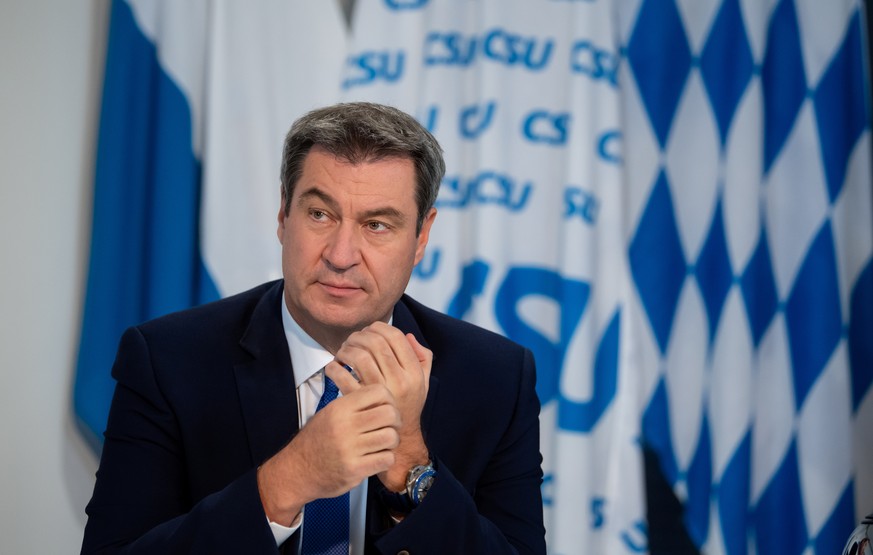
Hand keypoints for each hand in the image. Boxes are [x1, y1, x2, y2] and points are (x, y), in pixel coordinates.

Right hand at [257, 381, 399, 525]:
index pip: (379, 392)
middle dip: (395, 420)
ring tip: (384, 444)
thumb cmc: (317, 440)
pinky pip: (386, 459)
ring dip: (392, 441)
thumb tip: (382, 395)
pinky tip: (378, 458)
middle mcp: (345, 426)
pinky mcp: (355, 469)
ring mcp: (350, 449)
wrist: (297, 471)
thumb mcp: (329, 413)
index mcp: (340, 408)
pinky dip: (386, 458)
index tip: (387, 408)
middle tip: (391, 427)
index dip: (388, 399)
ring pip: (391, 437)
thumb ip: (353, 404)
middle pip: (389, 414)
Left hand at [332, 322, 432, 490]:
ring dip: (346, 348)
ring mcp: (380, 393)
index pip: (396, 337)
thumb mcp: (423, 382)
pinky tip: (335, 366)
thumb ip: (422, 357)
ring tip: (343, 351)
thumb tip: (408, 336)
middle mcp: (399, 381)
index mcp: (414, 373)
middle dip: (360, 335)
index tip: (370, 330)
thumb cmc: (408, 405)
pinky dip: (334, 366)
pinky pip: (342, 376)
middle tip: (353, 339)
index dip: (380, 327)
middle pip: (376, 343)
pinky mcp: (361, 403)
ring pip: (359, 356)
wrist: (399, 439)